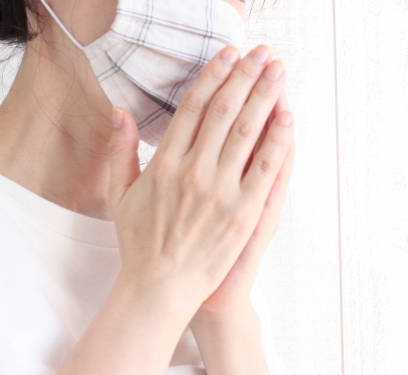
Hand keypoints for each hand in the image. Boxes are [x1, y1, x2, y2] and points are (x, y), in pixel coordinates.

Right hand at [107, 44, 292, 314]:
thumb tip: (120, 113)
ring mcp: (221, 192)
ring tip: (278, 71)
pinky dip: (278, 140)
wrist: (160, 288)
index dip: (212, 77)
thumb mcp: (119, 195)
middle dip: (245, 76)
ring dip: (265, 97)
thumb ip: (120, 151)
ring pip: (247, 132)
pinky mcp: (244, 213)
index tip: (228, 55)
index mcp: (164, 164)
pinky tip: (288, 117)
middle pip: (224, 111)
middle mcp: (193, 172)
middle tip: (262, 53)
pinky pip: (265, 168)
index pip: (192, 108)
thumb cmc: (139, 243)